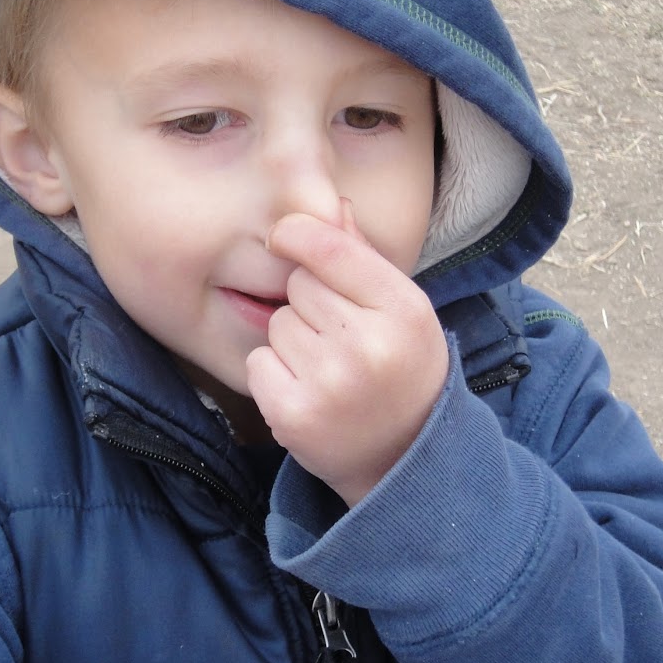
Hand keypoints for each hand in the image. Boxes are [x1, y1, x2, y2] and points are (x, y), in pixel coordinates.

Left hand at [245, 201, 448, 506]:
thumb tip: (331, 204)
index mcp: (403, 310)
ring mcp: (330, 384)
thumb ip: (364, 258)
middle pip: (299, 285)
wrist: (404, 458)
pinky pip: (258, 363)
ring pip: (277, 323)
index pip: (330, 248)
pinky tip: (308, 392)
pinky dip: (273, 374)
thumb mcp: (402, 311)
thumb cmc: (402, 370)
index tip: (284, 236)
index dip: (297, 234)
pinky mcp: (294, 416)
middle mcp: (369, 345)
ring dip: (292, 341)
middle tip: (340, 338)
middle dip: (310, 304)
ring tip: (328, 369)